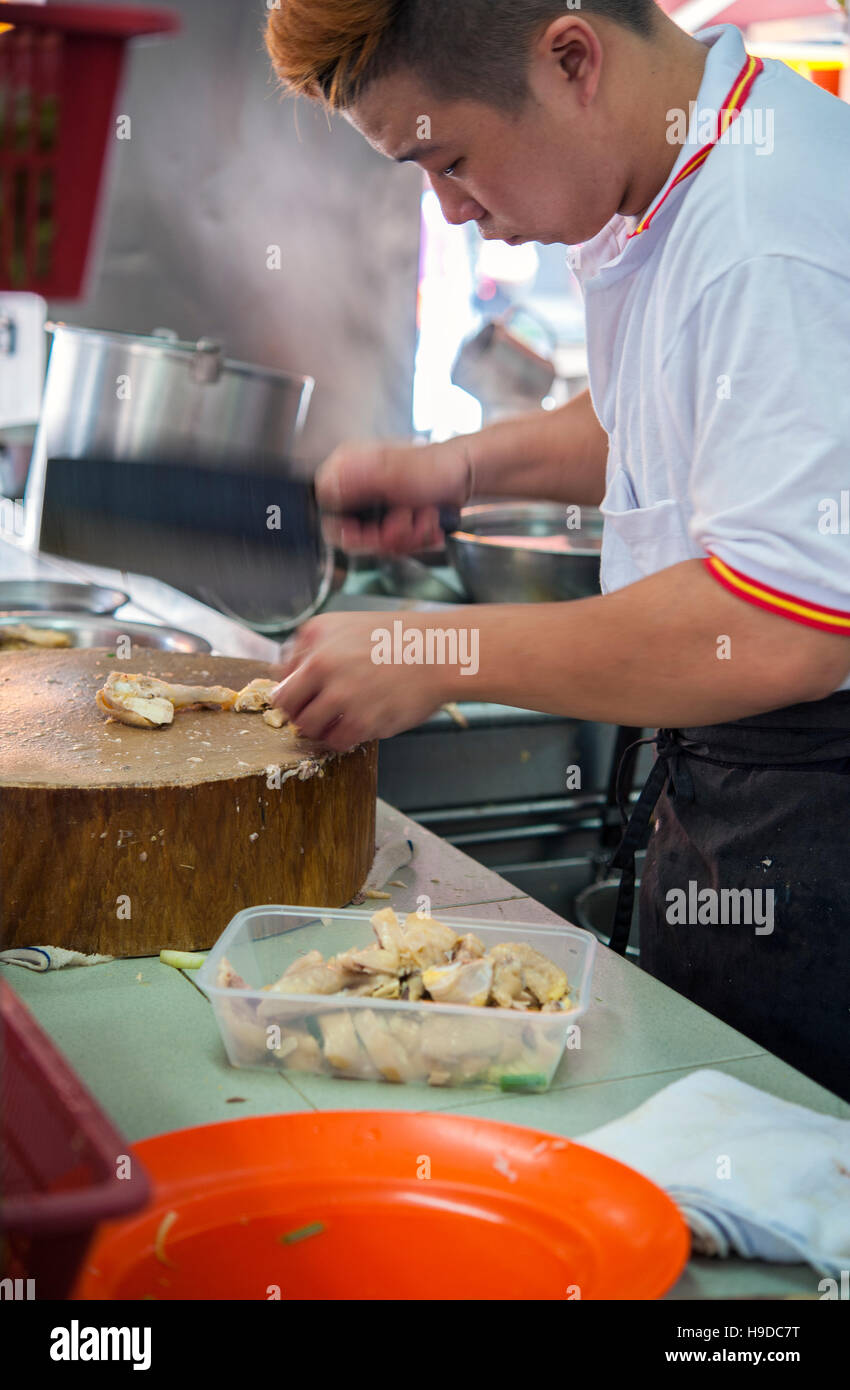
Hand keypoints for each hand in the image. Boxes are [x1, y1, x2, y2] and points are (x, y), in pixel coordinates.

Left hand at [270, 612, 448, 749]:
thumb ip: (315, 648)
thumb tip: (289, 678)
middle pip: (286, 704)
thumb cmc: (400, 639)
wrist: (440, 653)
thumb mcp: (348, 626)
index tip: (305, 696)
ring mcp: (340, 694)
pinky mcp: (361, 720)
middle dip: (298, 712)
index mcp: (316, 634)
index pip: (282, 674)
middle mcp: (322, 662)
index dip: (294, 689)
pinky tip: (359, 724)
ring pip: (307, 726)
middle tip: (316, 713)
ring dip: (320, 727)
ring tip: (341, 719)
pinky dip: (343, 738)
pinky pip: (335, 741)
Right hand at [316, 437, 471, 554]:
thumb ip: (360, 479)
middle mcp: (356, 488)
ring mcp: (373, 506)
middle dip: (386, 536)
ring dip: (406, 538)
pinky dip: (414, 540)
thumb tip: (327, 486)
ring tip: (425, 518)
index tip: (373, 534)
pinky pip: (392, 544)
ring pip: (375, 543)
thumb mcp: (396, 472)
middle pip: (352, 534)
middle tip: (408, 522)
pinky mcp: (389, 520)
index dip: (348, 531)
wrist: (465, 476)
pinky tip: (427, 525)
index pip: (326, 511)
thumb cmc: (436, 466)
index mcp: (348, 469)